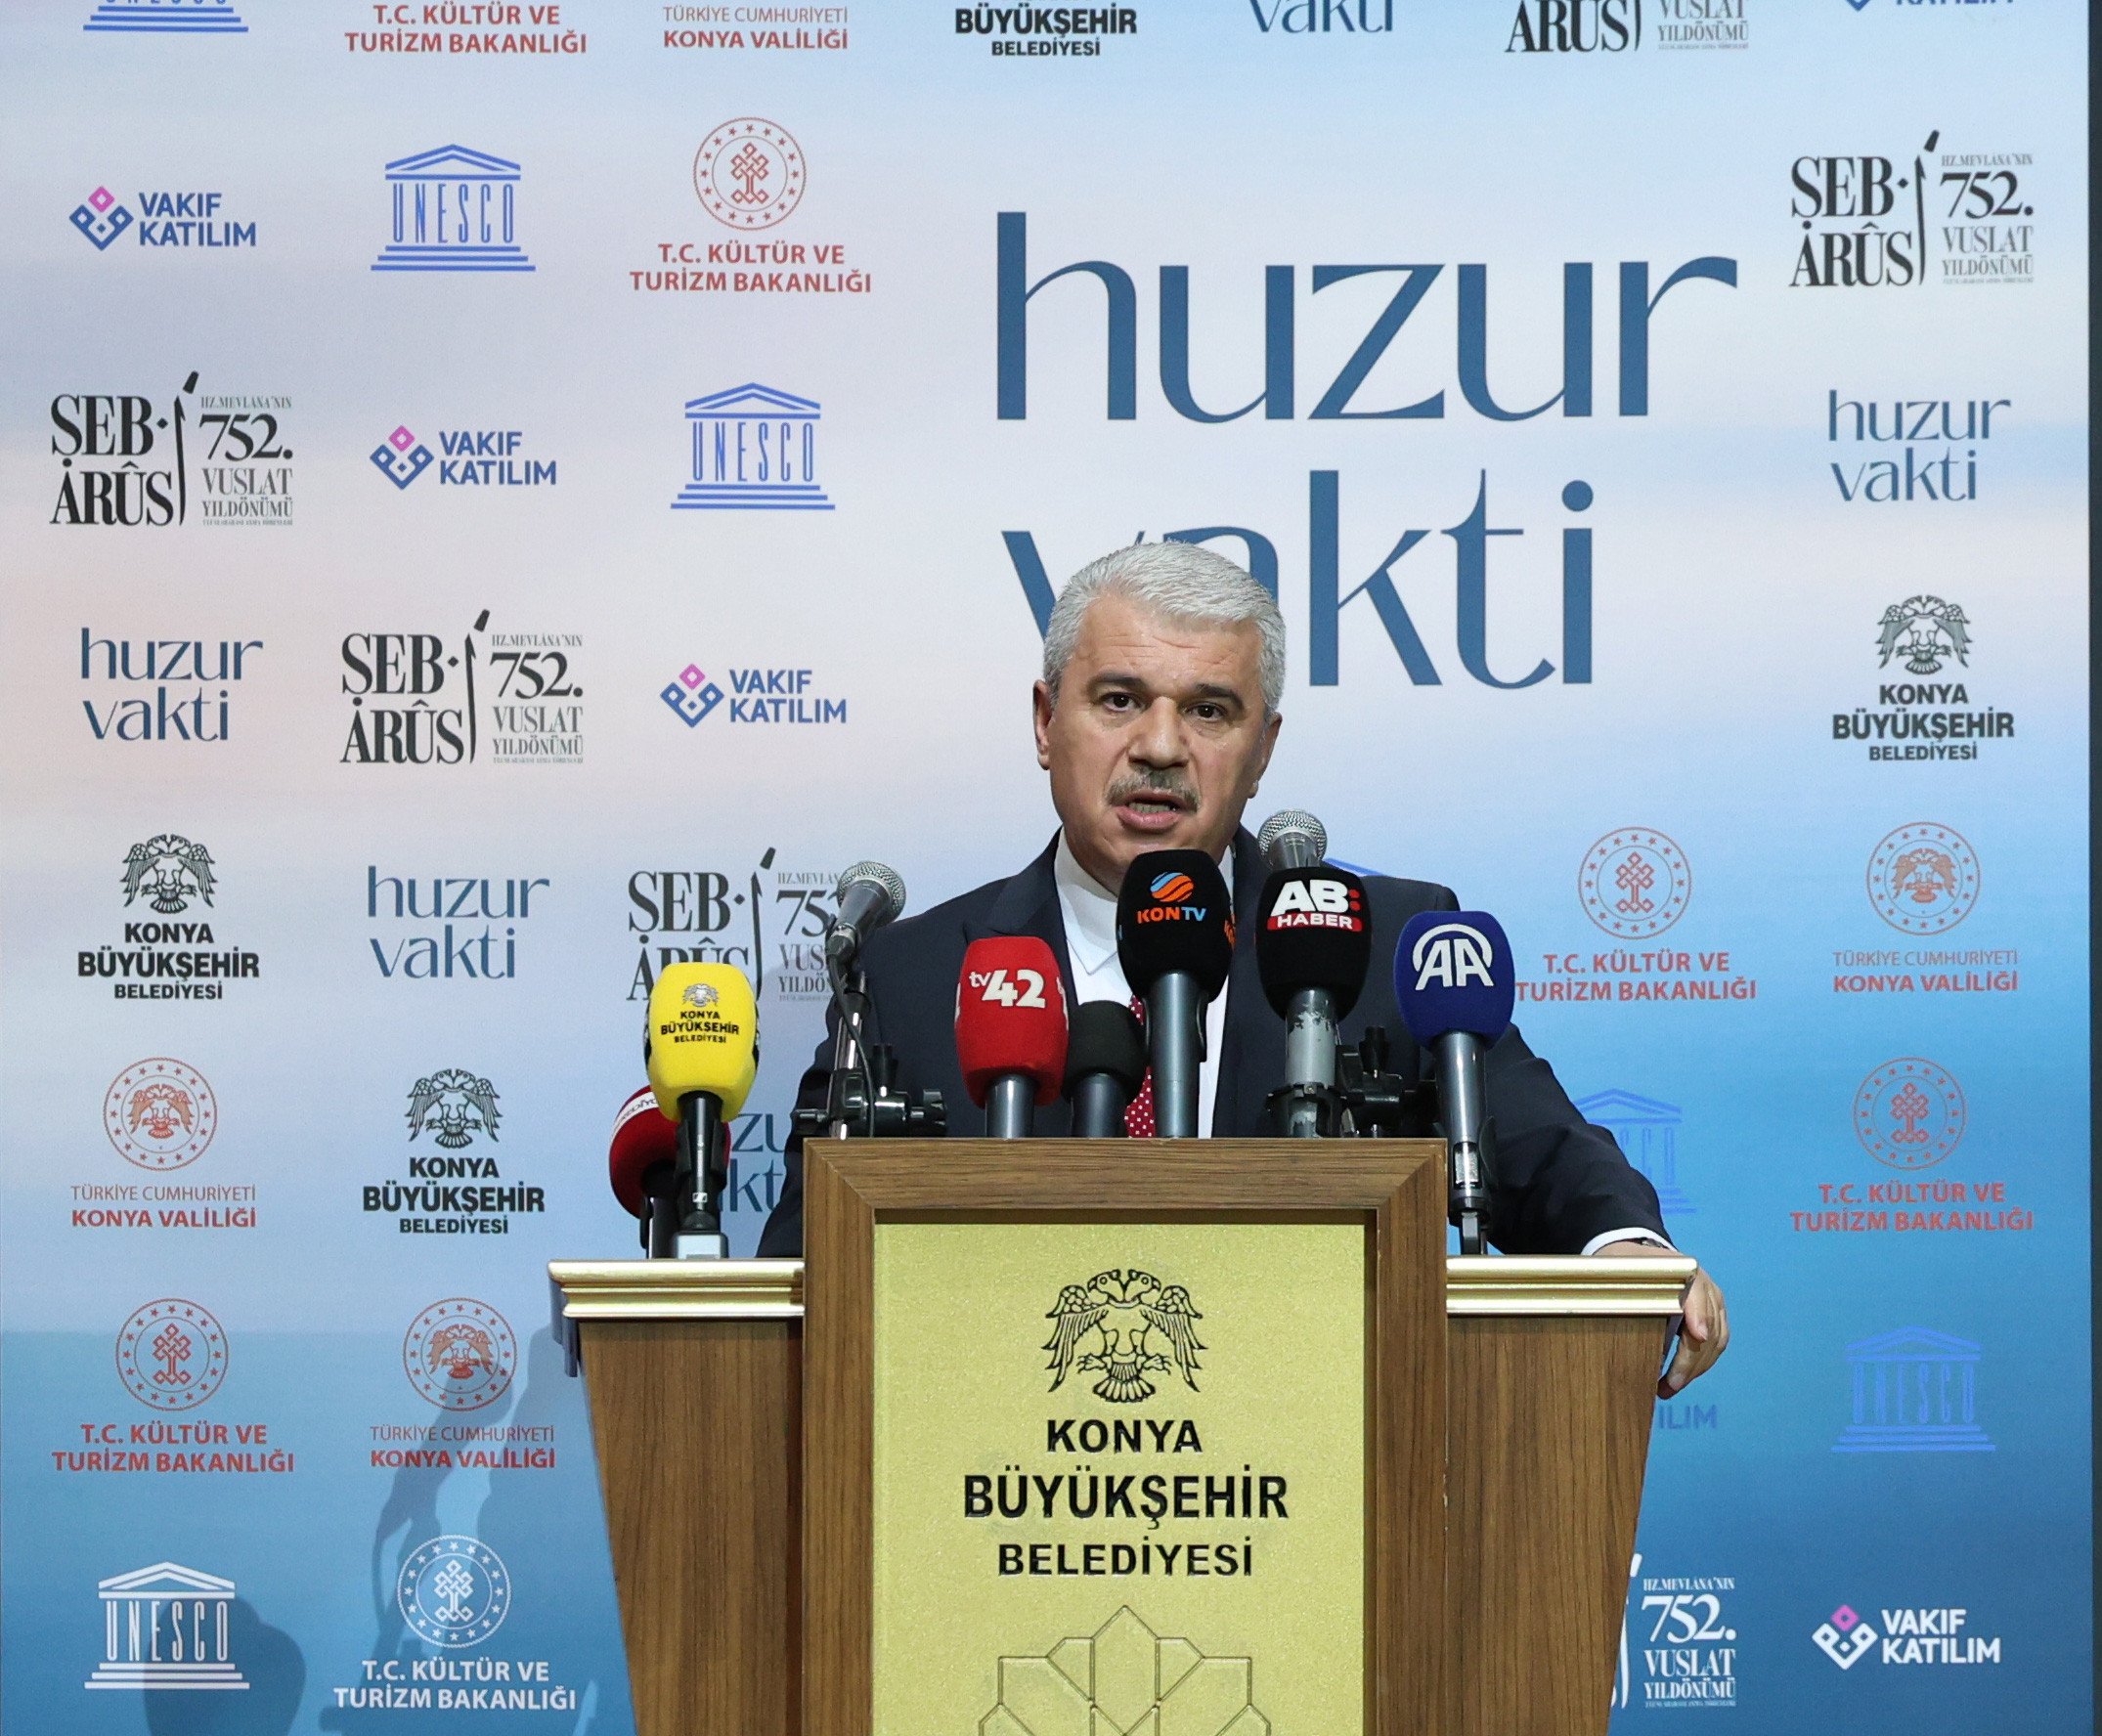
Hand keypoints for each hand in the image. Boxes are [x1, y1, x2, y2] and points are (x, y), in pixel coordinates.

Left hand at [1598, 1241, 1728, 1397]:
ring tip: (1669, 1388)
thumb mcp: (1622, 1272)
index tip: (1699, 1336)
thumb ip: (1629, 1295)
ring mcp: (1713, 1302)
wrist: (1646, 1257)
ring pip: (1715, 1342)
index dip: (1699, 1317)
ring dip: (1695, 1370)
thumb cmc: (1632, 1267)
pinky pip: (1716, 1344)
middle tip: (1668, 1387)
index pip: (1696, 1295)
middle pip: (1708, 1328)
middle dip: (1689, 1362)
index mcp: (1683, 1271)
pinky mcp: (1716, 1316)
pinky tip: (1681, 1377)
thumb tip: (1632, 1330)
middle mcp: (1704, 1287)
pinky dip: (1700, 1364)